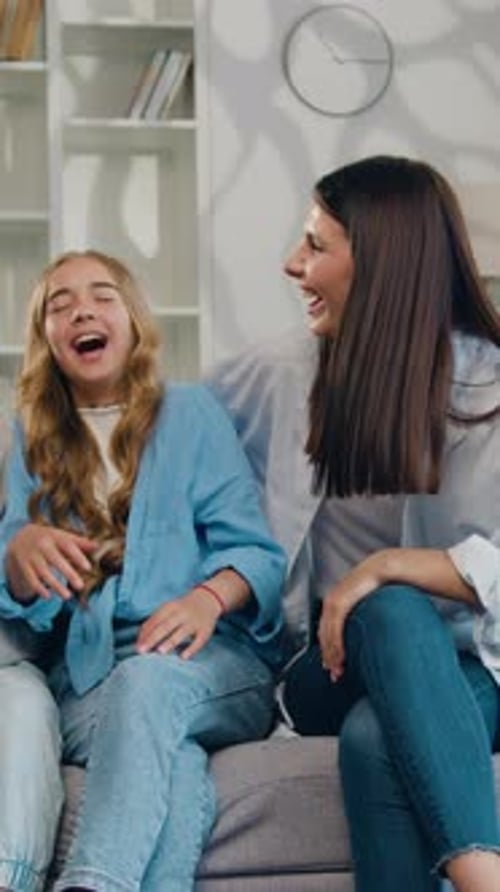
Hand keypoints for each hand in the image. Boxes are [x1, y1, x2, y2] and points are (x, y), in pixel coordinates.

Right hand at [5, 522, 95, 602]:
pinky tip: (48, 597)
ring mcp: (32, 556)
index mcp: (54, 536)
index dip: (78, 556)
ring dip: (55, 585)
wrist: (21, 537)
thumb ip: (80, 542)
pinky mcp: (24, 566)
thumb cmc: (50, 539)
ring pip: (43, 572)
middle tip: (81, 586)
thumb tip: (98, 546)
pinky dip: (39, 588)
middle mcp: (42, 546)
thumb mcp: (63, 536)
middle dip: (68, 573)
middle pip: (55, 560)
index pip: (67, 546)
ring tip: (68, 596)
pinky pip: (31, 579)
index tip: (88, 568)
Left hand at [136, 586, 221, 659]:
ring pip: (182, 632)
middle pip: (166, 626)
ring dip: (171, 641)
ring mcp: (194, 622)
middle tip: (142, 650)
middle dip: (153, 638)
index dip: (146, 633)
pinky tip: (183, 657)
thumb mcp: (168, 609)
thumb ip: (155, 621)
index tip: (137, 646)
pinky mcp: (205, 631)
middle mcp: (182, 613)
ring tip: (160, 652)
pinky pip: (198, 640)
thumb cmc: (182, 608)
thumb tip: (140, 640)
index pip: (155, 620)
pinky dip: (191, 648)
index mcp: (170, 607)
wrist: (208, 599)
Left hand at [319, 554, 382, 679]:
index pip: (326, 631)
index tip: (332, 665)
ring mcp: (333, 603)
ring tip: (338, 670)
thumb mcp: (364, 603)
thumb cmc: (376, 586)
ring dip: (332, 655)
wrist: (381, 569)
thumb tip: (363, 631)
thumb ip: (359, 615)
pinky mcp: (340, 604)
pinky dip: (336, 645)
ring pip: (328, 636)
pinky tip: (341, 657)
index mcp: (333, 602)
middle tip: (334, 674)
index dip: (327, 650)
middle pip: (324, 636)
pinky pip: (335, 629)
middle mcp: (329, 603)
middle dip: (329, 657)